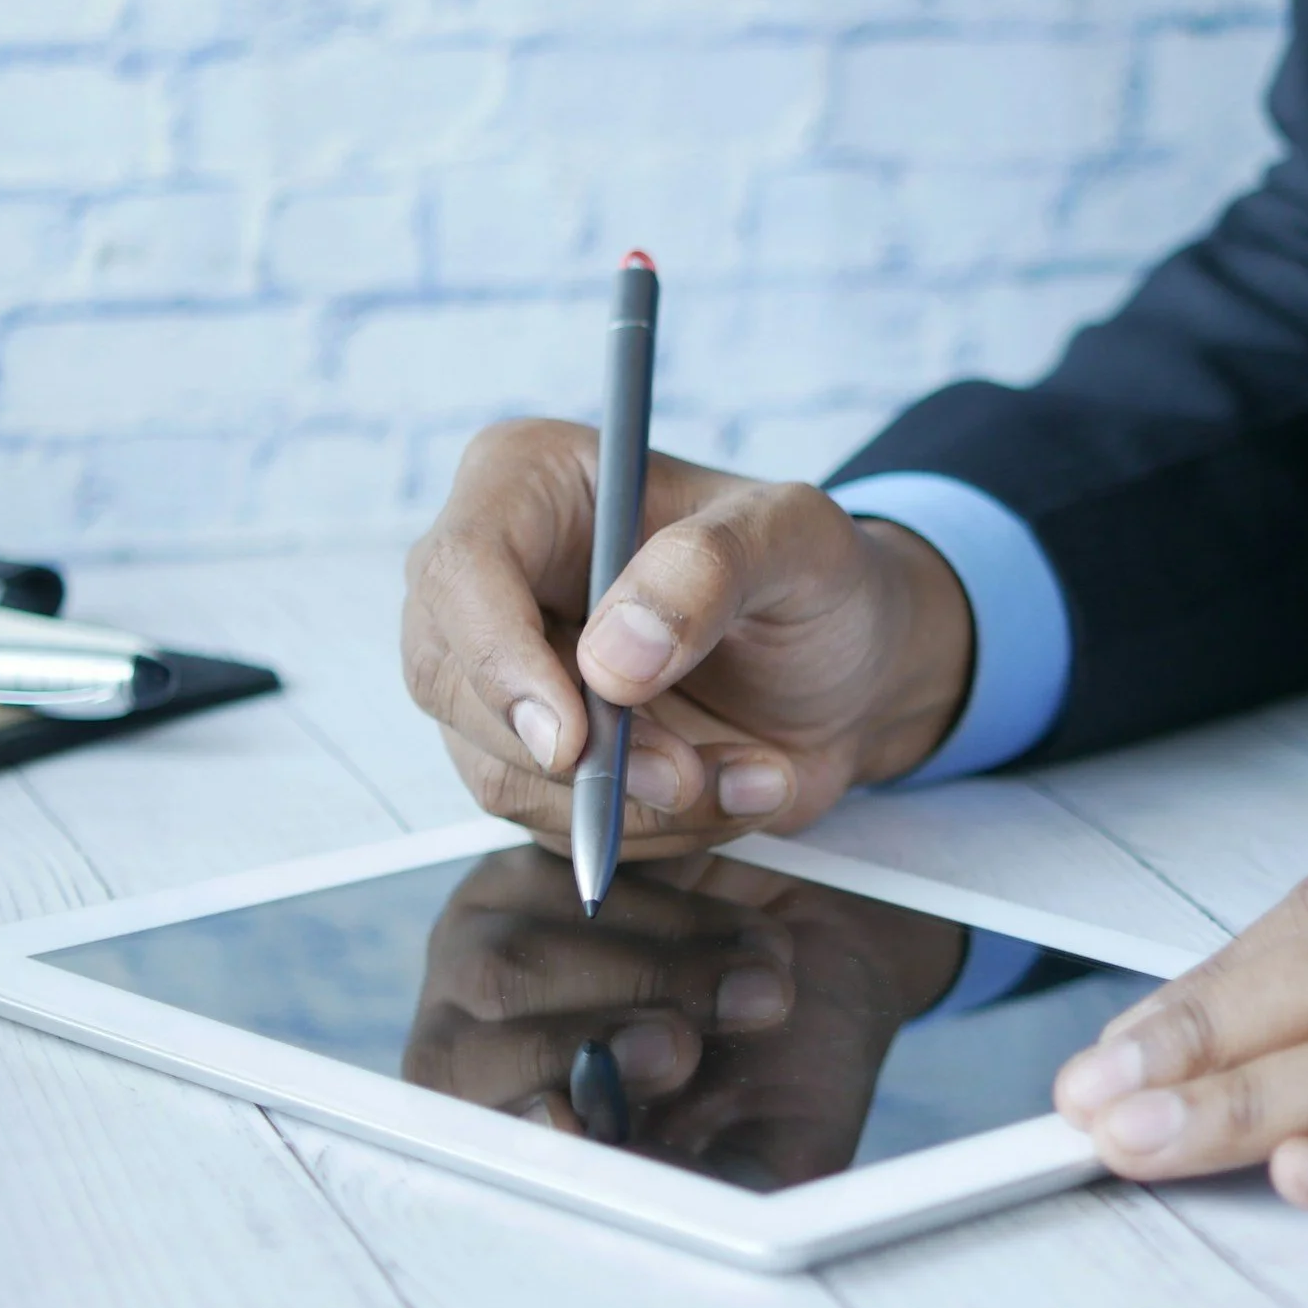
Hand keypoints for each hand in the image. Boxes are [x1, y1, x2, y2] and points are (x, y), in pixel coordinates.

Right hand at [402, 419, 973, 855]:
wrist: (854, 669)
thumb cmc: (818, 578)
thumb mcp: (799, 540)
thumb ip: (713, 568)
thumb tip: (613, 657)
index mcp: (532, 483)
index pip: (460, 570)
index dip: (498, 662)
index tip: (571, 739)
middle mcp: (494, 577)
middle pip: (453, 684)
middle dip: (579, 754)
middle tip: (689, 772)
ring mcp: (504, 673)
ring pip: (501, 771)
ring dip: (633, 800)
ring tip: (750, 771)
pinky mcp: (534, 755)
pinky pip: (554, 821)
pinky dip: (654, 825)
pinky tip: (735, 784)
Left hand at [403, 844, 966, 1187]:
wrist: (843, 945)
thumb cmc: (795, 1063)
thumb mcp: (772, 1145)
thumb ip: (705, 1184)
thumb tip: (624, 1183)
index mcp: (514, 1132)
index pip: (458, 1143)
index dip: (508, 1130)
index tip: (574, 1122)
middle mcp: (475, 1040)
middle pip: (455, 1057)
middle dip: (576, 1052)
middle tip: (683, 1050)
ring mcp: (491, 939)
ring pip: (511, 963)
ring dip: (652, 977)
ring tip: (760, 987)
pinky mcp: (540, 856)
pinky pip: (568, 878)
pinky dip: (667, 910)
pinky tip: (741, 932)